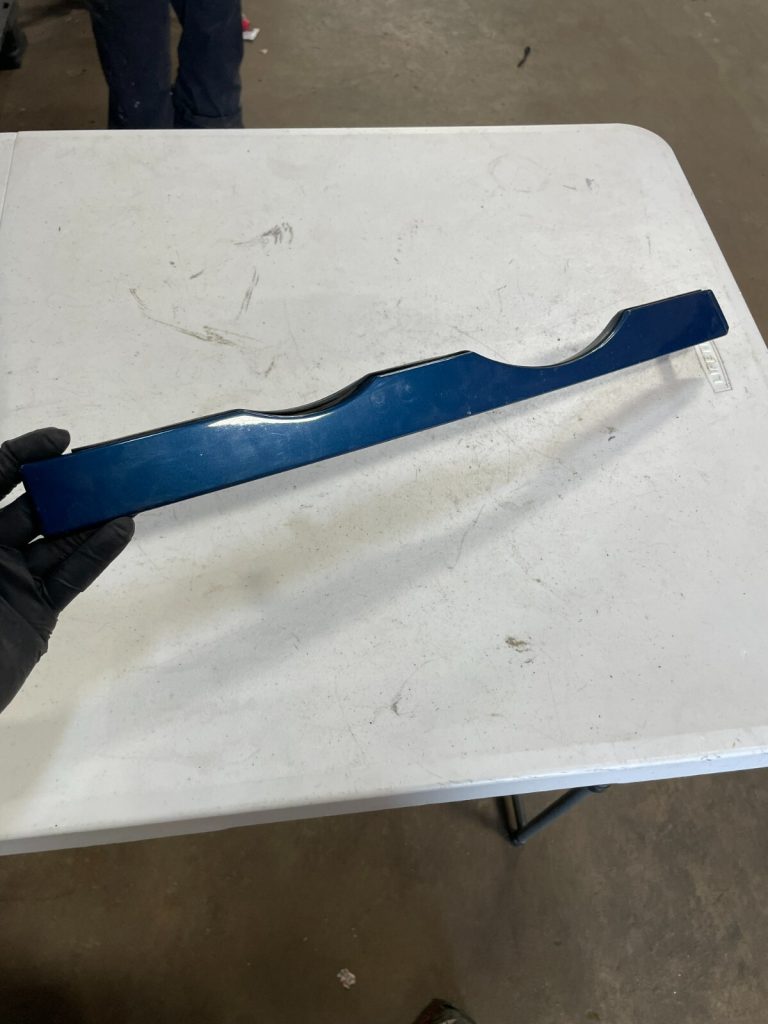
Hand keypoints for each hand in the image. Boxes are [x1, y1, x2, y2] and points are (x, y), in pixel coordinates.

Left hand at [0, 428, 133, 712]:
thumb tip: (0, 465)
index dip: (24, 454)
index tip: (61, 441)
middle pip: (33, 507)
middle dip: (67, 486)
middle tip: (102, 470)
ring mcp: (13, 581)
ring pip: (59, 541)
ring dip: (91, 517)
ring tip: (125, 496)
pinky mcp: (36, 613)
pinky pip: (70, 578)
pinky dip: (97, 554)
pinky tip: (120, 530)